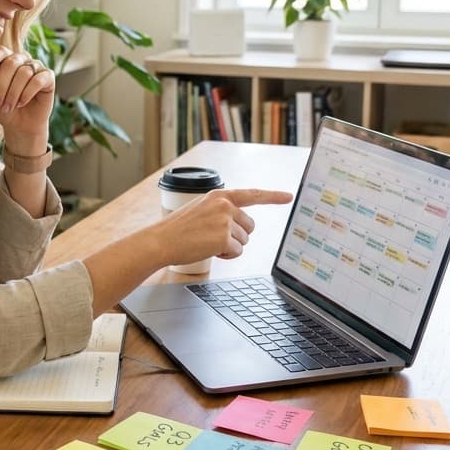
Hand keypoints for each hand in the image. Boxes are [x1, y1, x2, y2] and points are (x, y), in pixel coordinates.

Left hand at [0, 48, 53, 151]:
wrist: (20, 126)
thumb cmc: (2, 107)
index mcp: (6, 59)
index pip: (0, 51)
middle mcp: (22, 59)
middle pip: (11, 63)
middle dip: (2, 85)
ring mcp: (36, 67)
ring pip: (24, 73)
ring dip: (14, 93)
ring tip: (8, 107)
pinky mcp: (48, 77)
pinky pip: (38, 79)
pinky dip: (28, 93)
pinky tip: (22, 103)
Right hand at [156, 188, 292, 267]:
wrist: (161, 241)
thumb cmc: (178, 229)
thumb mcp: (200, 209)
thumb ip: (221, 210)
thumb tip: (241, 224)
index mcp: (219, 195)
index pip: (252, 194)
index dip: (273, 196)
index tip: (288, 196)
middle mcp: (225, 205)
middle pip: (250, 226)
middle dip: (237, 235)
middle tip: (214, 237)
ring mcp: (225, 221)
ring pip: (244, 240)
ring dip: (229, 246)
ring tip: (206, 242)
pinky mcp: (224, 237)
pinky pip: (237, 251)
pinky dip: (226, 255)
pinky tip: (209, 250)